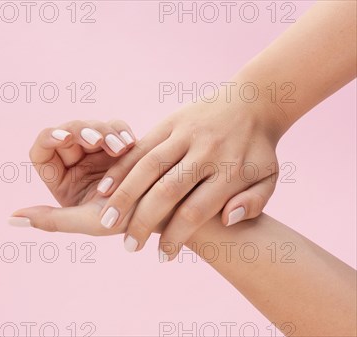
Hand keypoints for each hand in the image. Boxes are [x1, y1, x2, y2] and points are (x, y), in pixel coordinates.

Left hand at [9, 120, 170, 239]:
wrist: (163, 216)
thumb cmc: (123, 224)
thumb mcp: (86, 224)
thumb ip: (50, 221)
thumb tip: (11, 218)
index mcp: (60, 178)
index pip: (42, 147)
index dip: (50, 137)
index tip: (65, 138)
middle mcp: (76, 162)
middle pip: (69, 131)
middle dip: (84, 132)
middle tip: (100, 141)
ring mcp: (98, 151)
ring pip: (93, 126)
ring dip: (106, 132)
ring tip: (122, 148)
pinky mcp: (121, 144)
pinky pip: (116, 127)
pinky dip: (121, 132)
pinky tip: (130, 144)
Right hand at [97, 94, 282, 258]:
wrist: (253, 100)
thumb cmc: (258, 150)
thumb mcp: (269, 178)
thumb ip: (253, 203)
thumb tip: (228, 220)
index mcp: (232, 170)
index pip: (196, 211)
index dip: (175, 237)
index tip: (162, 257)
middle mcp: (206, 152)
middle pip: (168, 191)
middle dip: (143, 221)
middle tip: (129, 247)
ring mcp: (186, 134)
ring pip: (148, 167)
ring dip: (124, 195)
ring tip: (107, 221)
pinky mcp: (170, 122)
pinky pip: (141, 147)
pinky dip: (121, 167)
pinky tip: (105, 188)